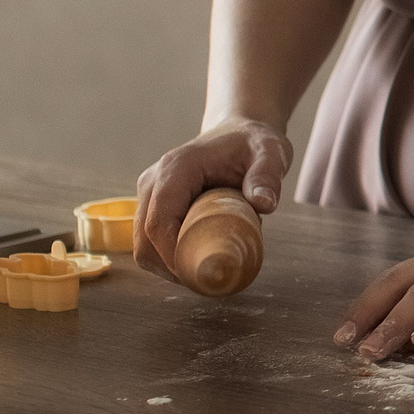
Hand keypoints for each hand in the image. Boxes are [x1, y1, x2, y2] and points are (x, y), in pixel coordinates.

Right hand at [134, 117, 292, 281]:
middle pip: (144, 240)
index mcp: (176, 169)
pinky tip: (198, 260)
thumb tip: (264, 204)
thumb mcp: (270, 152)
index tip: (202, 273)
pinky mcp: (153, 206)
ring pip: (143, 246)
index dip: (173, 255)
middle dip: (171, 267)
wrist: (239, 133)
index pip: (159, 222)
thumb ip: (267, 175)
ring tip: (206, 271)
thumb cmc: (253, 143)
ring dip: (169, 266)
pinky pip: (151, 241)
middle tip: (208, 280)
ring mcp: (149, 194)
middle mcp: (153, 181)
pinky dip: (169, 258)